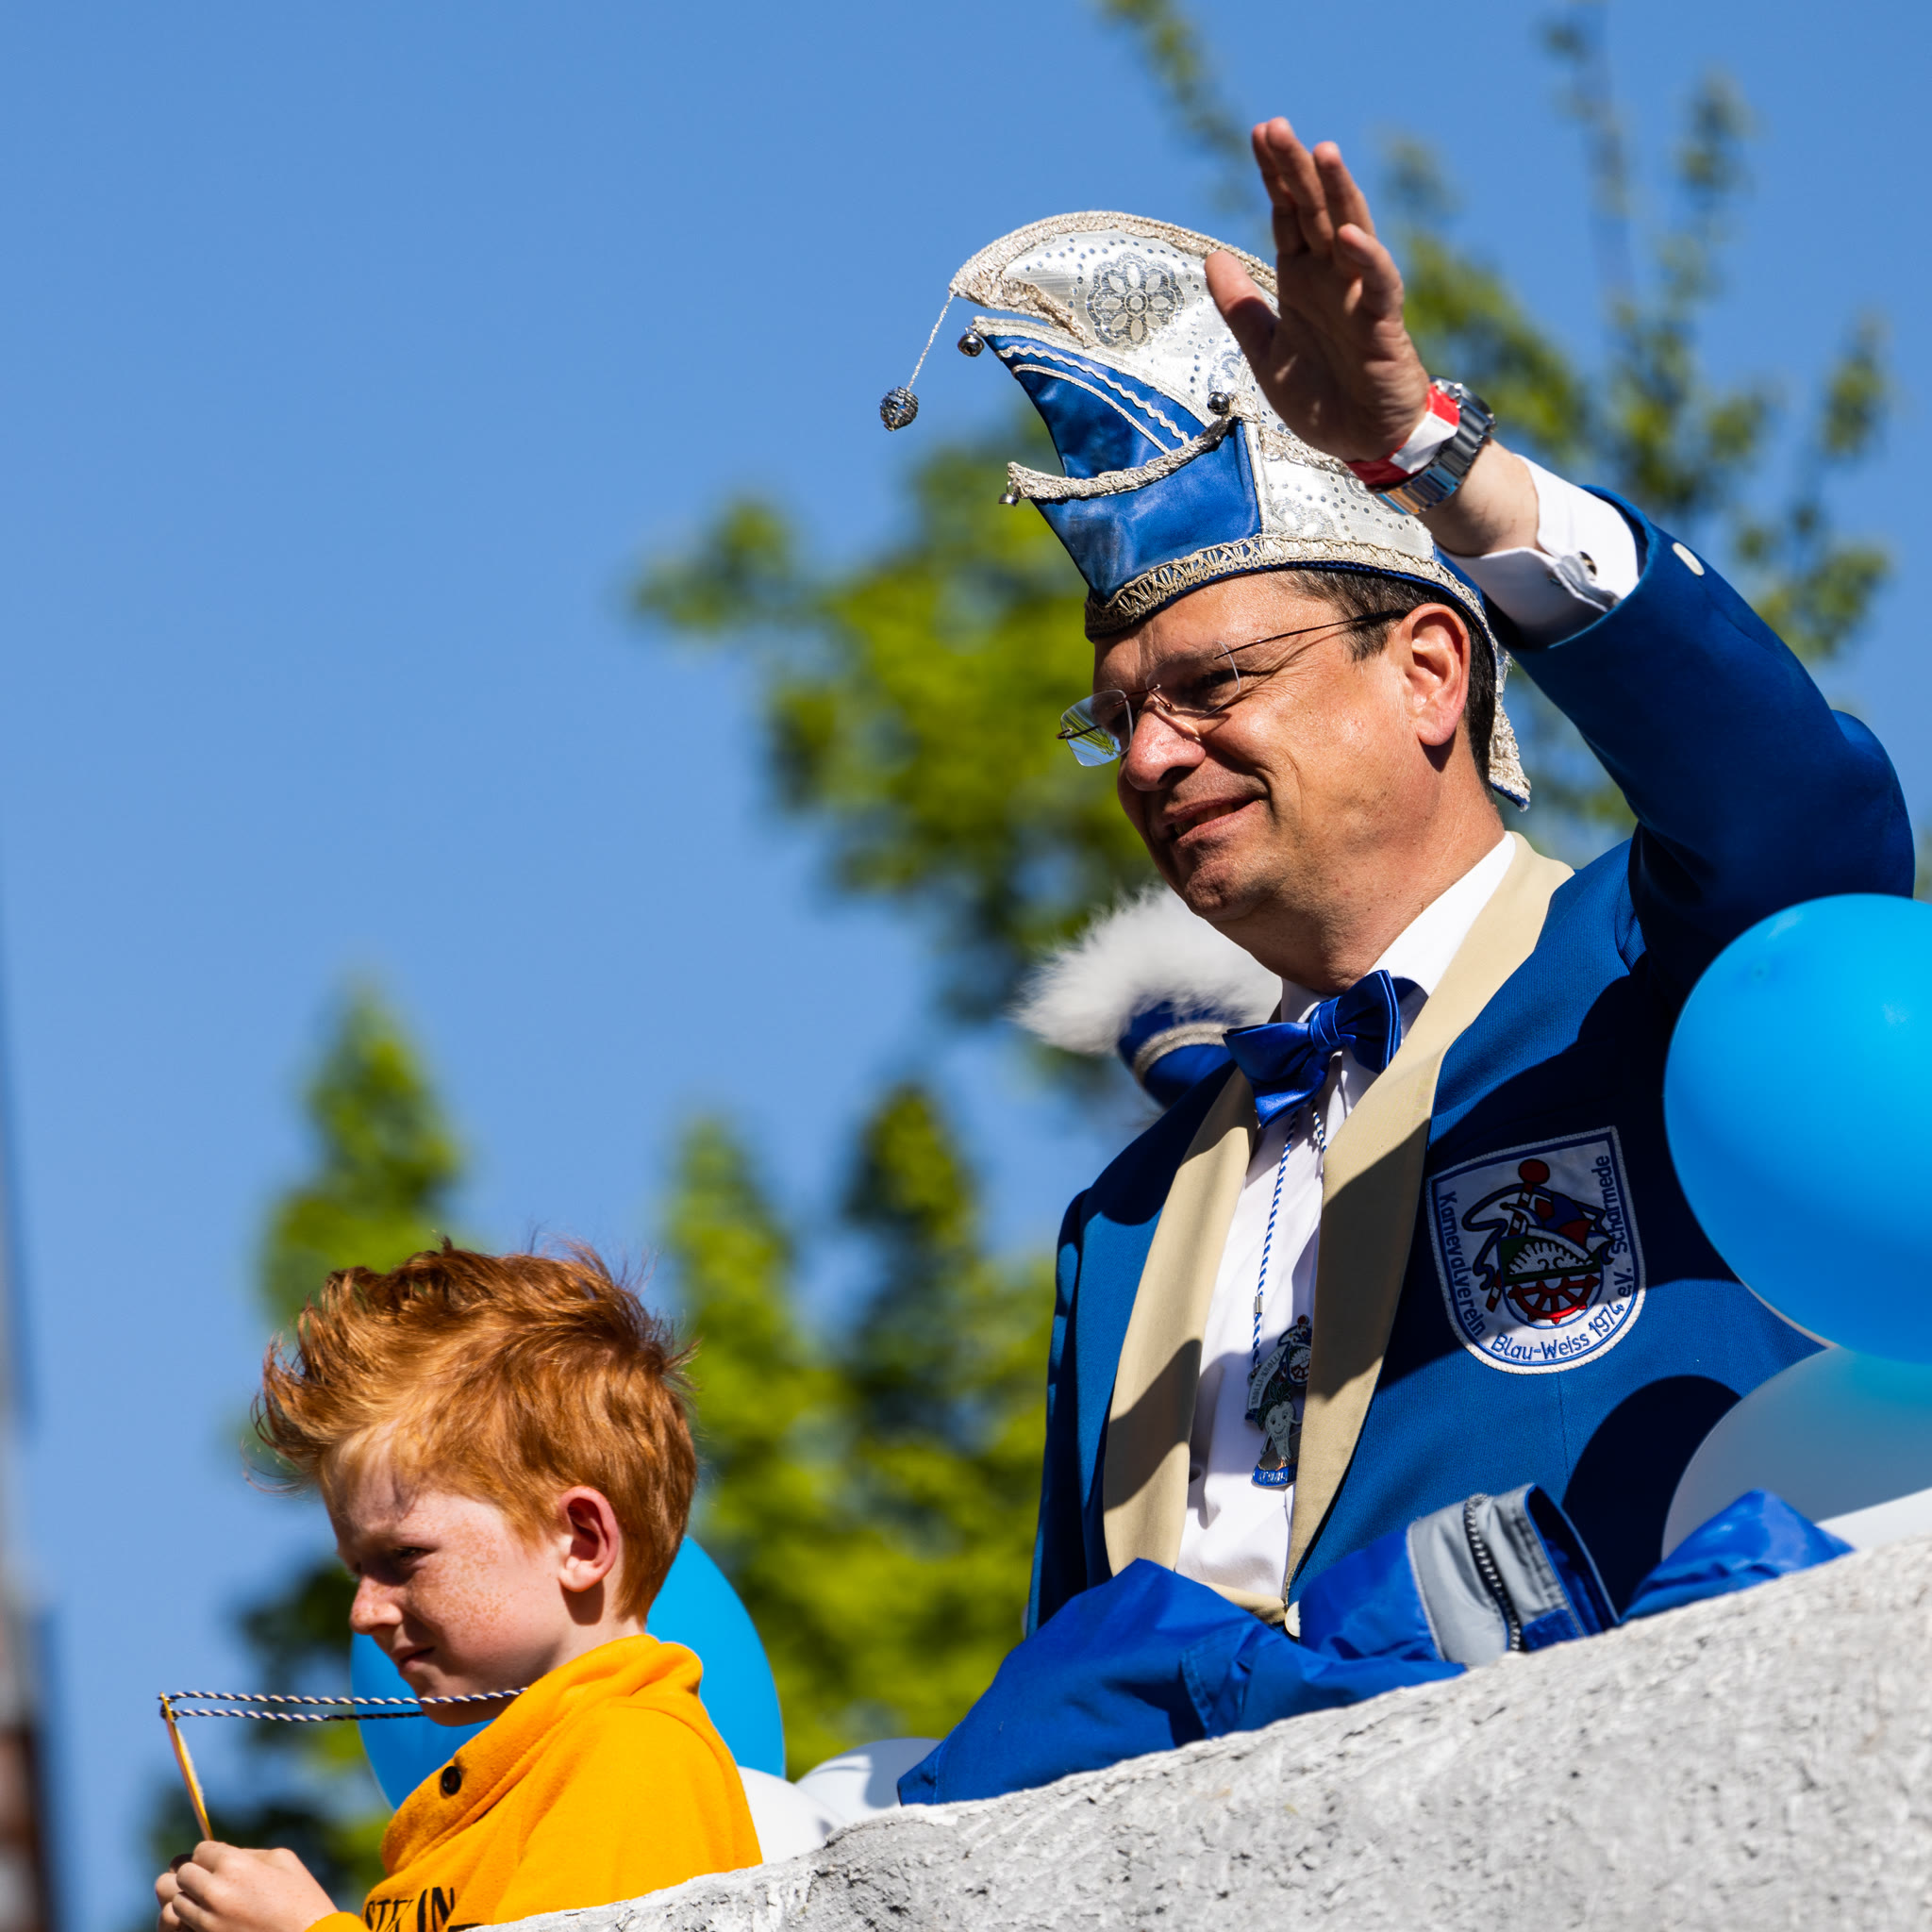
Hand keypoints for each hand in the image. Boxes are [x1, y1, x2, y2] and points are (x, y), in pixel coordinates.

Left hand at [157, 1843, 336, 1931]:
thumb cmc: (300, 1899)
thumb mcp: (282, 1861)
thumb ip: (247, 1854)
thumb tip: (223, 1855)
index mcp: (234, 1864)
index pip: (200, 1851)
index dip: (210, 1856)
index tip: (219, 1863)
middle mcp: (214, 1891)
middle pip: (181, 1874)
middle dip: (194, 1874)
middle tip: (209, 1880)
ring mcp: (206, 1921)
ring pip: (173, 1901)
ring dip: (187, 1898)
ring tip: (206, 1901)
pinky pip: (176, 1926)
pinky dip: (183, 1922)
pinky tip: (204, 1918)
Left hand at [1203, 118, 1427, 463]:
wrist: (1363, 442)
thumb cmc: (1321, 397)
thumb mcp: (1265, 352)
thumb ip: (1241, 307)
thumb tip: (1211, 258)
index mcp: (1302, 280)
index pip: (1287, 215)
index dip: (1274, 176)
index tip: (1259, 133)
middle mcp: (1332, 277)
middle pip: (1314, 211)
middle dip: (1296, 169)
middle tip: (1276, 126)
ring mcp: (1360, 296)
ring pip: (1350, 231)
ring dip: (1337, 193)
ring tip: (1322, 152)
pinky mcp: (1383, 325)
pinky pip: (1378, 285)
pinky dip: (1365, 258)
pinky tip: (1346, 234)